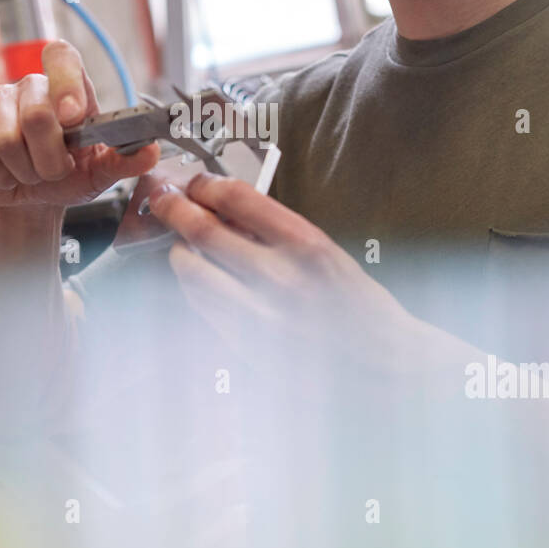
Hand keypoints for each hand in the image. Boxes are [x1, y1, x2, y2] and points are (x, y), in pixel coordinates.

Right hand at [0, 40, 159, 208]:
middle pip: (36, 113)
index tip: (72, 118)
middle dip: (50, 158)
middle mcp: (32, 87)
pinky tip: (8, 175)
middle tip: (56, 169)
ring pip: (7, 139)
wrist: (32, 198)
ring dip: (26, 170)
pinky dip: (1, 177)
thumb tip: (152, 150)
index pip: (61, 56)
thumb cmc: (69, 176)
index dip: (65, 83)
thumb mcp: (102, 171)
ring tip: (32, 172)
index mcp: (69, 88)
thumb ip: (126, 160)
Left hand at [147, 172, 439, 383]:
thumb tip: (224, 210)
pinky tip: (198, 279)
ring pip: (192, 272)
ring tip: (180, 242)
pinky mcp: (244, 346)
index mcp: (306, 246)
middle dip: (176, 209)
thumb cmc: (359, 306)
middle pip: (203, 232)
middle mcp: (279, 279)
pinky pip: (201, 307)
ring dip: (179, 250)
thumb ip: (276, 232)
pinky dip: (193, 286)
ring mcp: (257, 317)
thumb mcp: (326, 253)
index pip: (238, 199)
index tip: (197, 181)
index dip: (207, 184)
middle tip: (165, 199)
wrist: (383, 365)